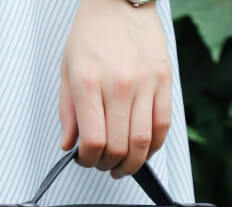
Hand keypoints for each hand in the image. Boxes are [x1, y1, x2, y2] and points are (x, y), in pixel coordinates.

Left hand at [59, 0, 172, 176]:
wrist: (120, 1)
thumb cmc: (92, 33)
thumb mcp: (67, 71)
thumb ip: (67, 113)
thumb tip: (68, 146)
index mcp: (88, 83)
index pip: (93, 141)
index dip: (88, 160)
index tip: (85, 160)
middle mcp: (118, 84)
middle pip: (118, 147)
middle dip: (108, 165)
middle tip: (104, 164)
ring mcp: (144, 83)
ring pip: (142, 142)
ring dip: (132, 163)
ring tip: (123, 165)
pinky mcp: (164, 79)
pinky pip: (162, 125)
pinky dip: (153, 146)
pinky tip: (143, 149)